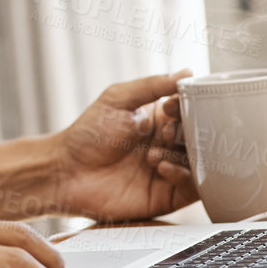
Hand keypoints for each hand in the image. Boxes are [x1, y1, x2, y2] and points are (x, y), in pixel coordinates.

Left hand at [49, 70, 197, 221]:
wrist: (67, 172)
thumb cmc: (87, 134)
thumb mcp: (117, 99)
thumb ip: (152, 85)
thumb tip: (186, 72)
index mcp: (158, 119)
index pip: (190, 110)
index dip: (187, 107)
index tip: (169, 108)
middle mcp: (167, 144)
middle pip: (199, 136)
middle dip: (187, 132)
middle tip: (165, 133)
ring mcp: (169, 169)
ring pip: (200, 161)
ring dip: (182, 154)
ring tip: (153, 155)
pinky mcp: (168, 195)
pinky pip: (192, 187)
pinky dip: (182, 175)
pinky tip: (160, 168)